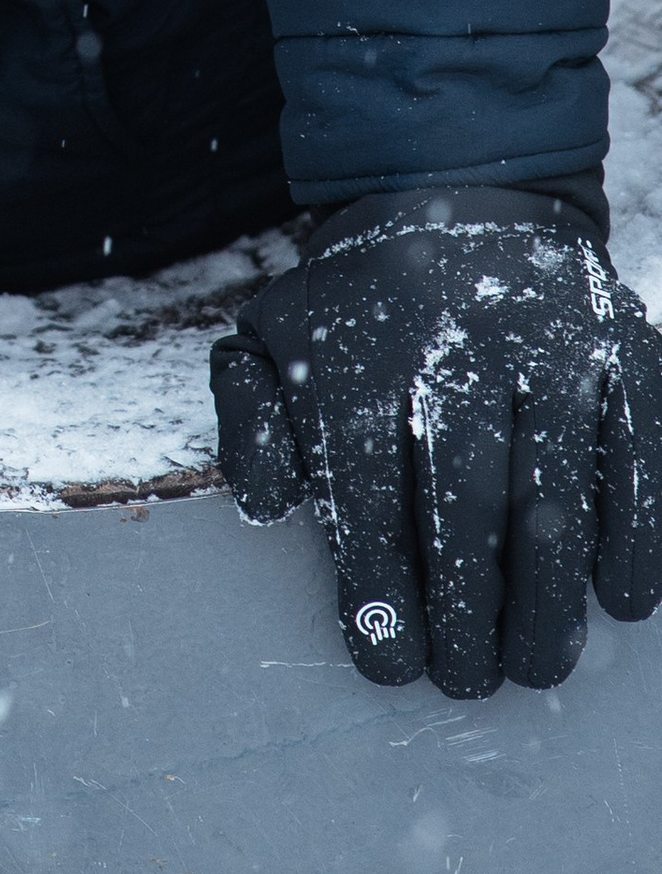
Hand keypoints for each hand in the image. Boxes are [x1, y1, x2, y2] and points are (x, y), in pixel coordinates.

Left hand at [211, 188, 661, 695]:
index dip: (379, 590)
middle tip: (468, 682)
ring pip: (557, 489)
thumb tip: (267, 506)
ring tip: (536, 667)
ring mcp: (551, 344)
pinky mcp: (627, 348)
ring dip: (551, 595)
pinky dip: (636, 534)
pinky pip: (640, 455)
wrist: (460, 191)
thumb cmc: (360, 307)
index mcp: (363, 351)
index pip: (367, 491)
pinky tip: (619, 599)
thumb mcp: (275, 339)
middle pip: (465, 501)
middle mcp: (458, 343)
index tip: (388, 665)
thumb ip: (250, 422)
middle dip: (468, 609)